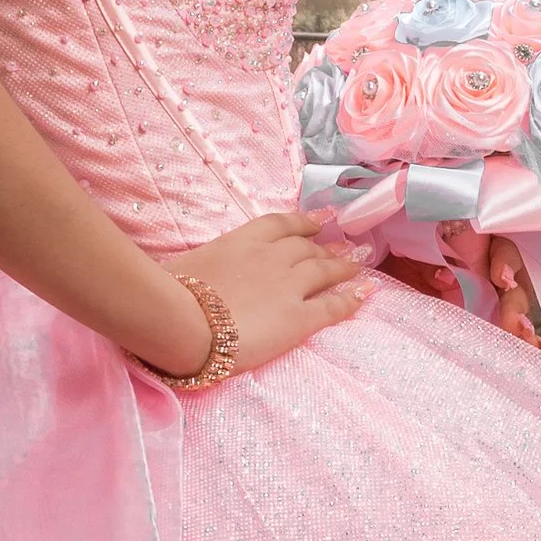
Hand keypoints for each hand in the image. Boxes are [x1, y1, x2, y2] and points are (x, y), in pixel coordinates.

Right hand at [130, 210, 374, 377]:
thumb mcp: (190, 263)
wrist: (184, 321)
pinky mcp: (300, 318)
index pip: (282, 224)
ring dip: (343, 265)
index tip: (320, 219)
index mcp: (244, 239)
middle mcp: (274, 256)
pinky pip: (333, 305)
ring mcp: (290, 285)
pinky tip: (366, 293)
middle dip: (328, 246)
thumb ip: (208, 264)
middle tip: (346, 246)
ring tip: (359, 262)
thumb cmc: (173, 291)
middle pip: (308, 247)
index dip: (305, 220)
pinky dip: (352, 298)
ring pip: (326, 270)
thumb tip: (198, 273)